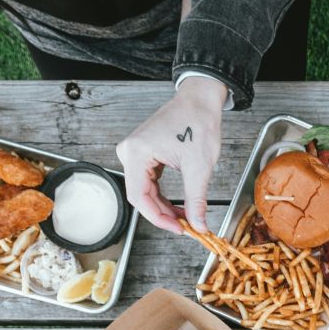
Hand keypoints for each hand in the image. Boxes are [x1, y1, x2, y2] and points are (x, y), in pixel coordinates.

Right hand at [115, 75, 225, 232]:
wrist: (200, 100)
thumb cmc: (198, 123)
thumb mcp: (199, 166)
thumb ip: (196, 199)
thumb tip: (198, 224)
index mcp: (136, 153)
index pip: (139, 197)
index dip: (159, 218)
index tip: (179, 229)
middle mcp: (129, 152)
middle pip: (140, 195)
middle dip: (163, 214)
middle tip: (186, 227)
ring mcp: (134, 152)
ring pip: (145, 190)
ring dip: (164, 206)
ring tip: (185, 217)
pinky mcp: (143, 153)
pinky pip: (149, 181)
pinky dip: (163, 195)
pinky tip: (178, 205)